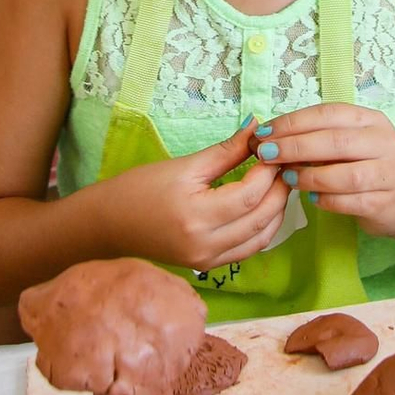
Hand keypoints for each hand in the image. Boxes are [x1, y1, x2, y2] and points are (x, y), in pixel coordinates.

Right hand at [98, 124, 291, 271]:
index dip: (268, 172)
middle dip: (279, 189)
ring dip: (276, 211)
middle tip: (285, 163)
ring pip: (261, 238)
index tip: (276, 150)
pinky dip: (263, 228)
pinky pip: (248, 249)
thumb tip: (256, 129)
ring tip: (278, 182)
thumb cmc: (139, 189)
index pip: (250, 195)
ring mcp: (208, 261)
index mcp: (197, 216)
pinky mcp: (208, 266)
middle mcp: (206, 245)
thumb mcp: (184, 166)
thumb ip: (225, 151)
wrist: (109, 226)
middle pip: (262, 218)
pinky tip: (264, 206)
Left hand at [260, 103, 394, 239]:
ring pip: (345, 174)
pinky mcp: (386, 203)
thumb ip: (316, 138)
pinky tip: (311, 199)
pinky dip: (327, 200)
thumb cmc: (364, 165)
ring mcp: (389, 173)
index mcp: (371, 120)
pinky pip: (351, 202)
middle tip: (266, 154)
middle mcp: (385, 142)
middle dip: (295, 147)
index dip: (293, 122)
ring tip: (287, 178)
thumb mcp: (347, 143)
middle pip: (335, 141)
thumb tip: (269, 137)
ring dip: (309, 176)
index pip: (328, 114)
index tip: (264, 132)